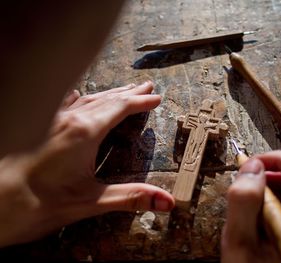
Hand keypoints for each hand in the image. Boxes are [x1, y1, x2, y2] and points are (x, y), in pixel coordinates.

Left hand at [0, 81, 174, 246]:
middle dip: (129, 93)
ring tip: (124, 90)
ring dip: (109, 94)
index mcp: (84, 132)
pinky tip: (77, 95)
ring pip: (86, 99)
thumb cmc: (38, 204)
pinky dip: (78, 98)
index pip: (120, 108)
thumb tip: (167, 202)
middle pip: (106, 99)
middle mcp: (68, 119)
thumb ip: (132, 198)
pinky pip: (63, 104)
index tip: (156, 99)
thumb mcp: (91, 202)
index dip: (140, 103)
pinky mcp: (39, 127)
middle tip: (146, 87)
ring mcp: (51, 120)